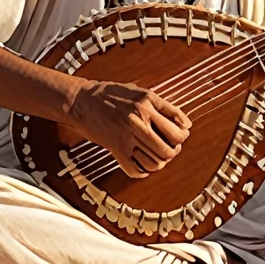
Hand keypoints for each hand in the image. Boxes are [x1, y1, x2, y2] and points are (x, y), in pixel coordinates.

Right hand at [67, 80, 190, 178]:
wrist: (80, 100)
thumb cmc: (109, 94)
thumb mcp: (139, 92)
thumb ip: (162, 106)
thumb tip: (184, 122)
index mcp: (148, 102)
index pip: (179, 127)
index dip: (183, 135)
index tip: (179, 135)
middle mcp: (139, 120)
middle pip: (170, 149)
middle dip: (172, 151)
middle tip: (168, 148)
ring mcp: (126, 136)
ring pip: (155, 162)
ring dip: (158, 162)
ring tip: (155, 156)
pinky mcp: (115, 148)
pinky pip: (135, 170)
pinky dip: (141, 171)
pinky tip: (141, 164)